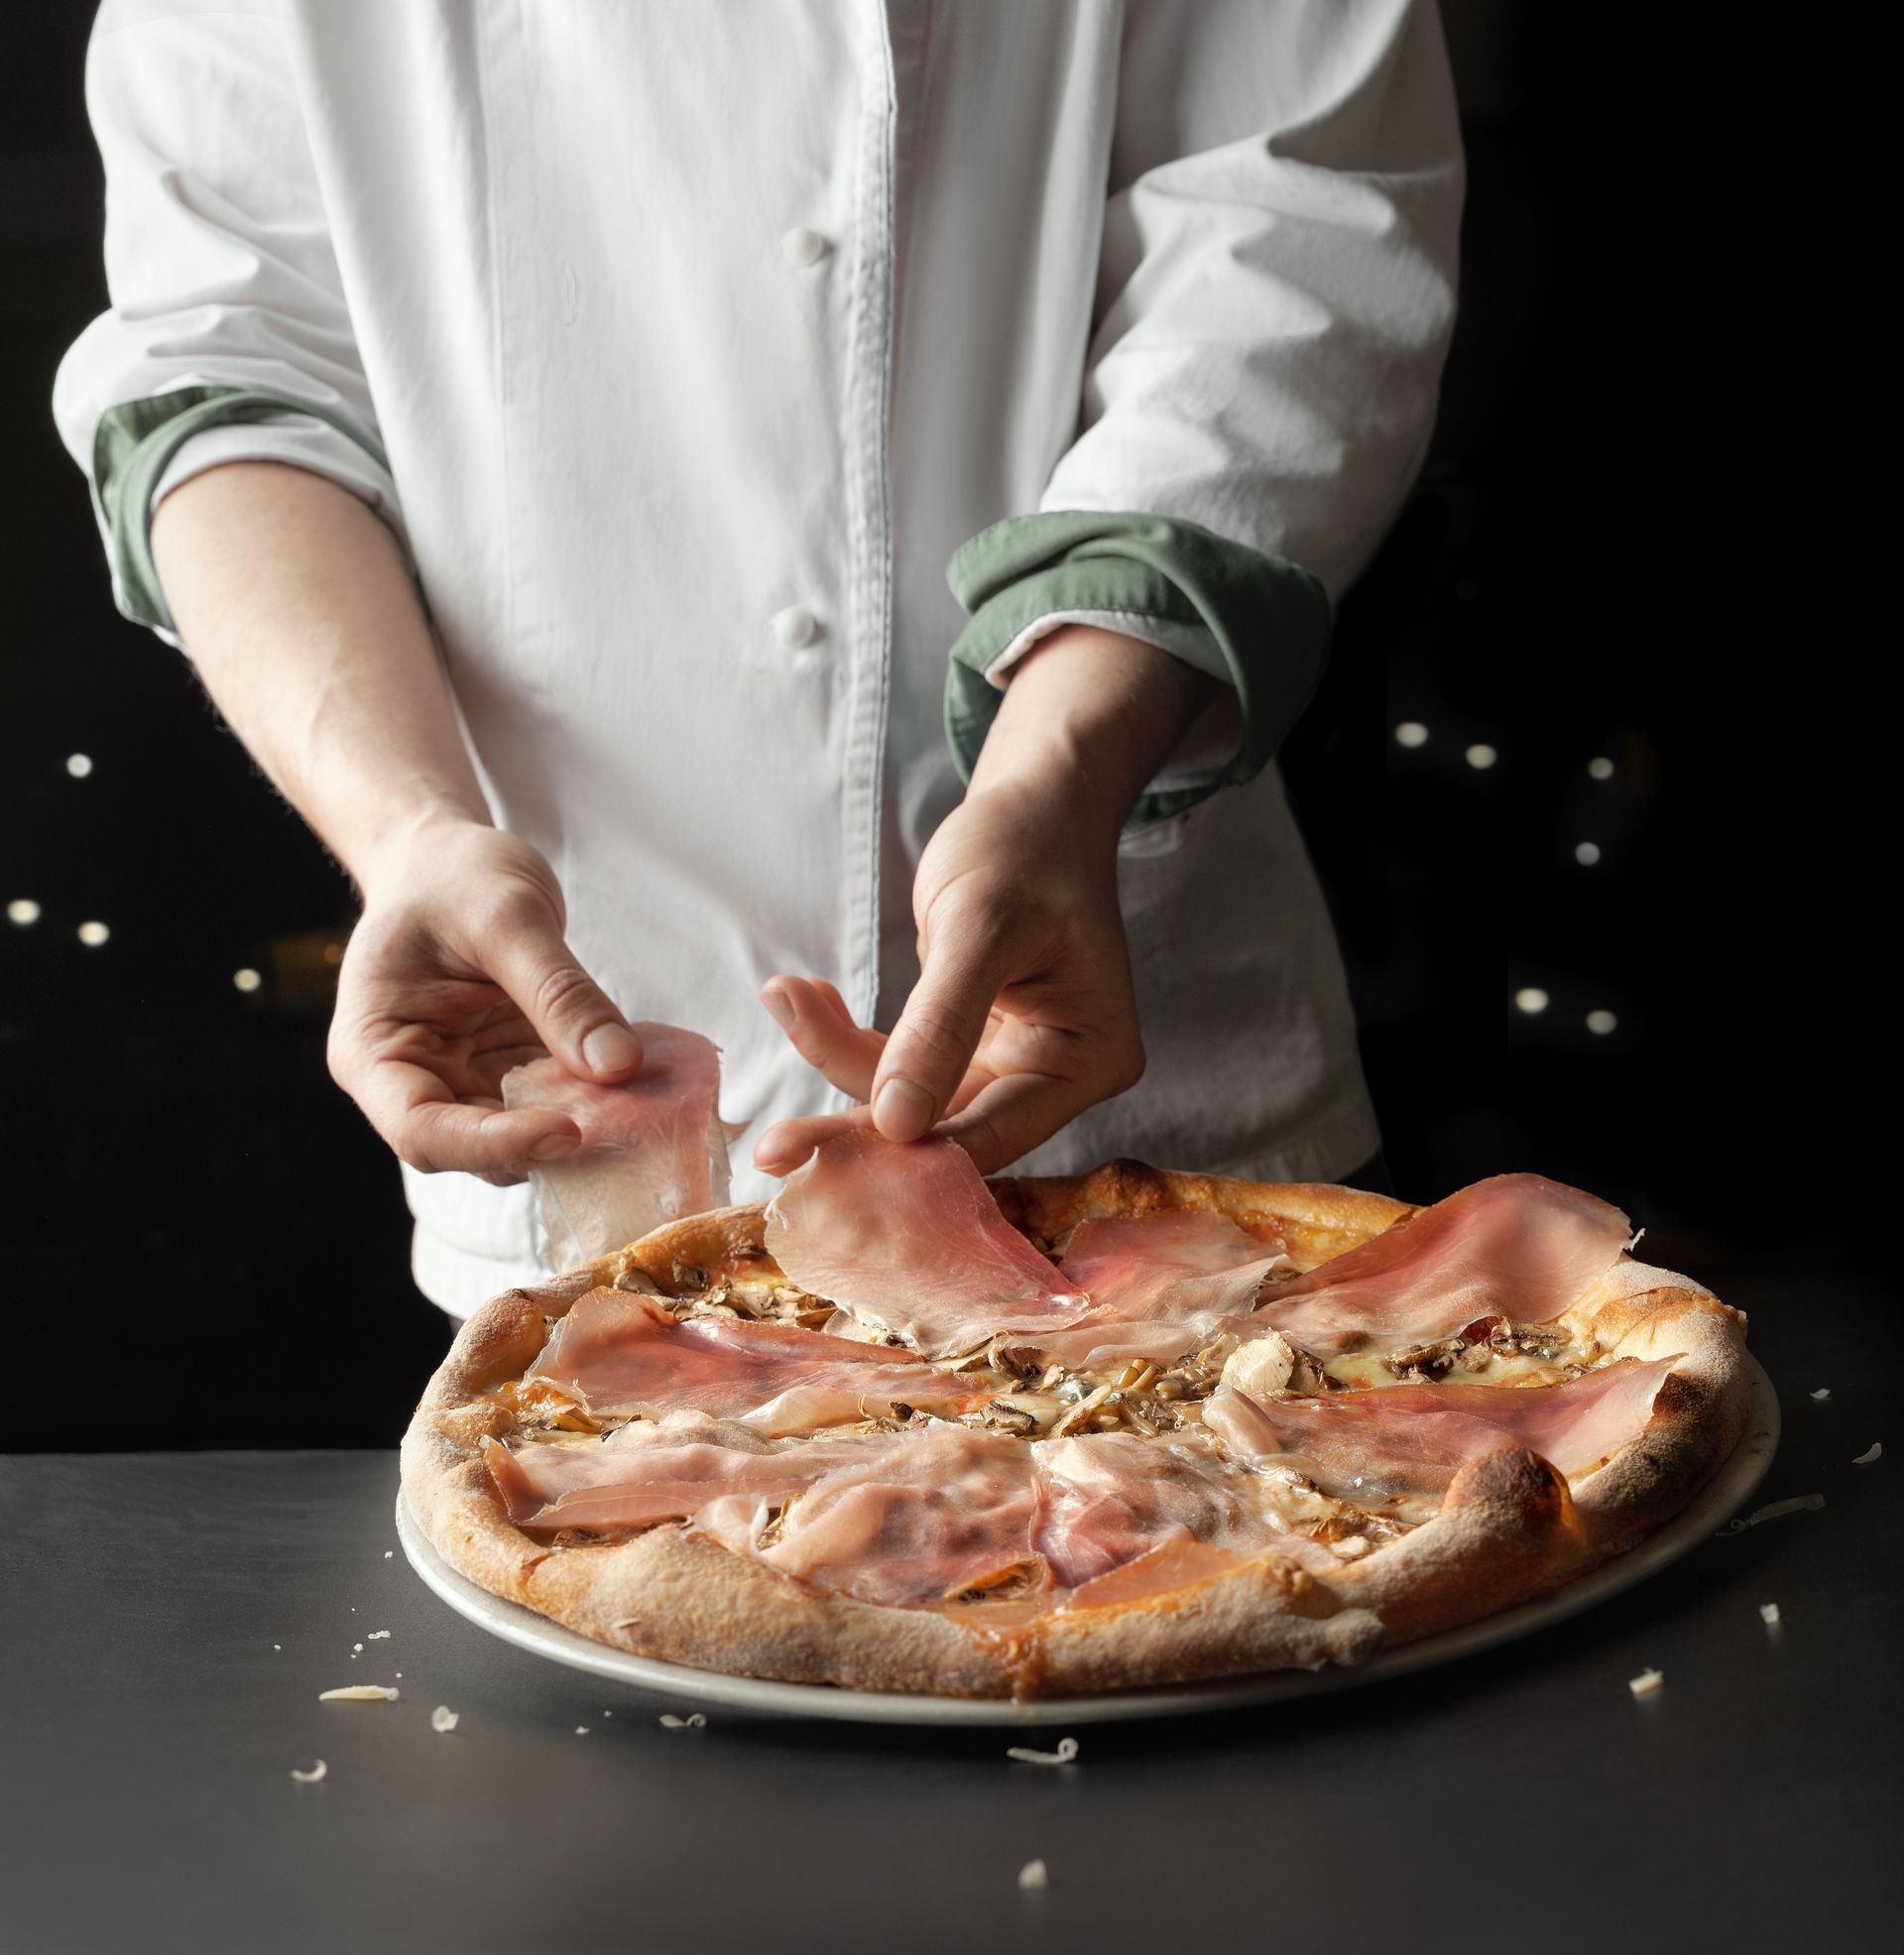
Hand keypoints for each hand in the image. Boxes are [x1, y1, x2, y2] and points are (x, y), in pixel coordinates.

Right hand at [327, 820, 642, 1180]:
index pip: (421, 1131)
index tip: (568, 1130)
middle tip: (627, 1127)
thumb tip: (618, 1065)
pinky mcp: (507, 1077)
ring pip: (521, 1142)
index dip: (493, 1144)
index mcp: (374, 1052)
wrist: (447, 860)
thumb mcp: (508, 916)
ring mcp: (463, 1085)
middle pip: (473, 1153)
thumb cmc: (454, 876)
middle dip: (547, 1146)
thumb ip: (558, 990)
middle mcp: (414, 1084)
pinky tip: (642, 1085)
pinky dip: (595, 1105)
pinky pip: (551, 1107)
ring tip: (643, 1106)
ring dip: (582, 1132)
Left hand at [752, 778, 1143, 1174]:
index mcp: (1087, 1060)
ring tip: (783, 995)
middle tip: (770, 1145)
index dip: (904, 1154)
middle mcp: (1057, 1077)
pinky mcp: (972, 1048)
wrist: (1034, 806)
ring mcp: (1014, 1065)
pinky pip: (902, 1065)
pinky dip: (848, 1036)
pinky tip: (801, 995)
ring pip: (911, 1101)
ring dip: (838, 1057)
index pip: (990, 1135)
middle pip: (945, 1130)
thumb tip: (896, 1124)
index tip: (813, 1155)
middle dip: (854, 1122)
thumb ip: (942, 1024)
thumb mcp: (980, 925)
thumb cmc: (1023, 849)